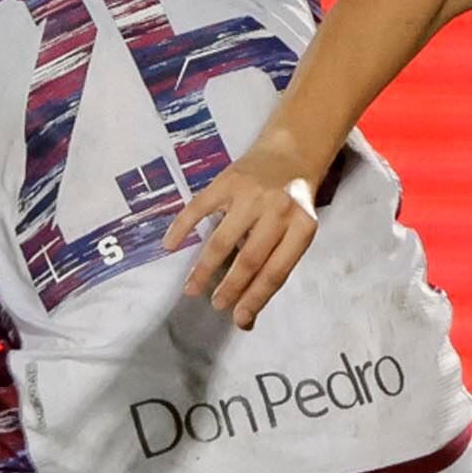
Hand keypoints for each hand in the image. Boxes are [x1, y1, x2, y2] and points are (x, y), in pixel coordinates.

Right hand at [169, 146, 321, 329]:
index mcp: (302, 228)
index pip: (276, 271)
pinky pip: (199, 207)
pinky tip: (170, 245)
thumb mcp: (297, 233)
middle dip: (230, 287)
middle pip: (250, 258)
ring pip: (223, 238)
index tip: (238, 318)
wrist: (291, 154)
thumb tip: (246, 318)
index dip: (256, 297)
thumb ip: (275, 268)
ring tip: (191, 288)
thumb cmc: (293, 205)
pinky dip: (182, 226)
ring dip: (204, 267)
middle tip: (215, 305)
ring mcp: (252, 194)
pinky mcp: (228, 180)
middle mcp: (279, 211)